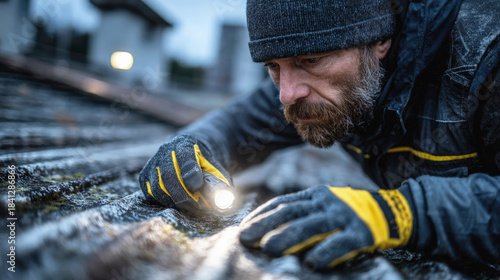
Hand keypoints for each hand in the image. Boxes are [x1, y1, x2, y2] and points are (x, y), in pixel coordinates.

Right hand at [139, 134, 232, 212]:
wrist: (191, 155)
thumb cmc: (206, 166)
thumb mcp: (216, 170)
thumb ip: (219, 183)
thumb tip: (223, 201)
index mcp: (184, 143)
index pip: (184, 155)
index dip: (190, 173)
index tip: (198, 187)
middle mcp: (165, 150)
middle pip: (168, 174)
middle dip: (183, 194)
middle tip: (197, 207)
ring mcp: (153, 163)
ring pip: (157, 187)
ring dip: (174, 201)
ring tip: (190, 207)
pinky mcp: (145, 176)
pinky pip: (150, 193)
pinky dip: (164, 202)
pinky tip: (177, 203)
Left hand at [239, 185, 412, 269]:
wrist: (389, 212)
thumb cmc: (346, 213)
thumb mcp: (322, 206)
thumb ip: (300, 214)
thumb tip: (266, 231)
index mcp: (314, 195)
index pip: (282, 203)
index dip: (261, 215)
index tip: (243, 228)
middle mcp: (326, 202)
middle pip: (291, 212)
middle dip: (266, 225)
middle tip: (246, 238)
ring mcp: (343, 216)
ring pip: (311, 225)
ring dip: (288, 237)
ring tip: (269, 248)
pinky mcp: (360, 233)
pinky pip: (341, 242)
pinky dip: (325, 252)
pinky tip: (311, 262)